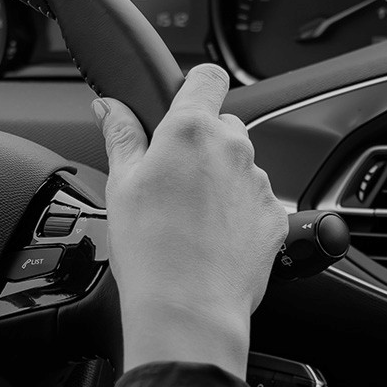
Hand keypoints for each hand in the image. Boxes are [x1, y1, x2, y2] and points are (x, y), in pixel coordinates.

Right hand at [93, 64, 286, 379]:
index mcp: (191, 131)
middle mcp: (233, 148)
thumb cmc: (151, 251)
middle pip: (222, 125)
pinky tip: (211, 237)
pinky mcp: (274, 216)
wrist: (188, 309)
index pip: (207, 77)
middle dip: (200, 143)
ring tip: (189, 218)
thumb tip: (111, 106)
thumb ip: (122, 135)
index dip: (194, 86)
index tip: (182, 102)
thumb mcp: (121, 184)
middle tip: (170, 179)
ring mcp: (259, 183)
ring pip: (239, 164)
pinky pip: (255, 199)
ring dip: (219, 179)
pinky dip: (237, 211)